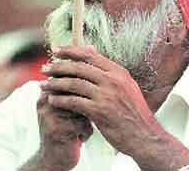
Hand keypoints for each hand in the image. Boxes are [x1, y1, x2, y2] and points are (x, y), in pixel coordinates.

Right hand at [27, 88, 92, 170]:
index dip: (83, 89)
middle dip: (87, 105)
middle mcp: (45, 102)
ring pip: (82, 108)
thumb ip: (73, 91)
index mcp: (46, 93)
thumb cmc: (66, 130)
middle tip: (85, 116)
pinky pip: (83, 123)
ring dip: (87, 120)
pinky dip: (87, 132)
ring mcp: (49, 116)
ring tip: (80, 128)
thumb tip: (93, 73)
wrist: (54, 159)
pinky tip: (80, 138)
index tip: (86, 103)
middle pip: (77, 93)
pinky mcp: (56, 130)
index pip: (69, 80)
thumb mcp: (66, 108)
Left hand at [41, 46, 188, 168]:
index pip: (90, 56)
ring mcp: (107, 95)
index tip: (57, 51)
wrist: (145, 136)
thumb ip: (109, 72)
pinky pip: (74, 102)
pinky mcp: (100, 111)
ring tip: (43, 85)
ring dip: (55, 83)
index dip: (71, 52)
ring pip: (74, 83)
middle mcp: (113, 80)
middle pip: (79, 67)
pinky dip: (60, 100)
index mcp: (119, 72)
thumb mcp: (126, 87)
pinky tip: (52, 100)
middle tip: (45, 68)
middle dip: (59, 66)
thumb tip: (93, 53)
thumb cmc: (133, 113)